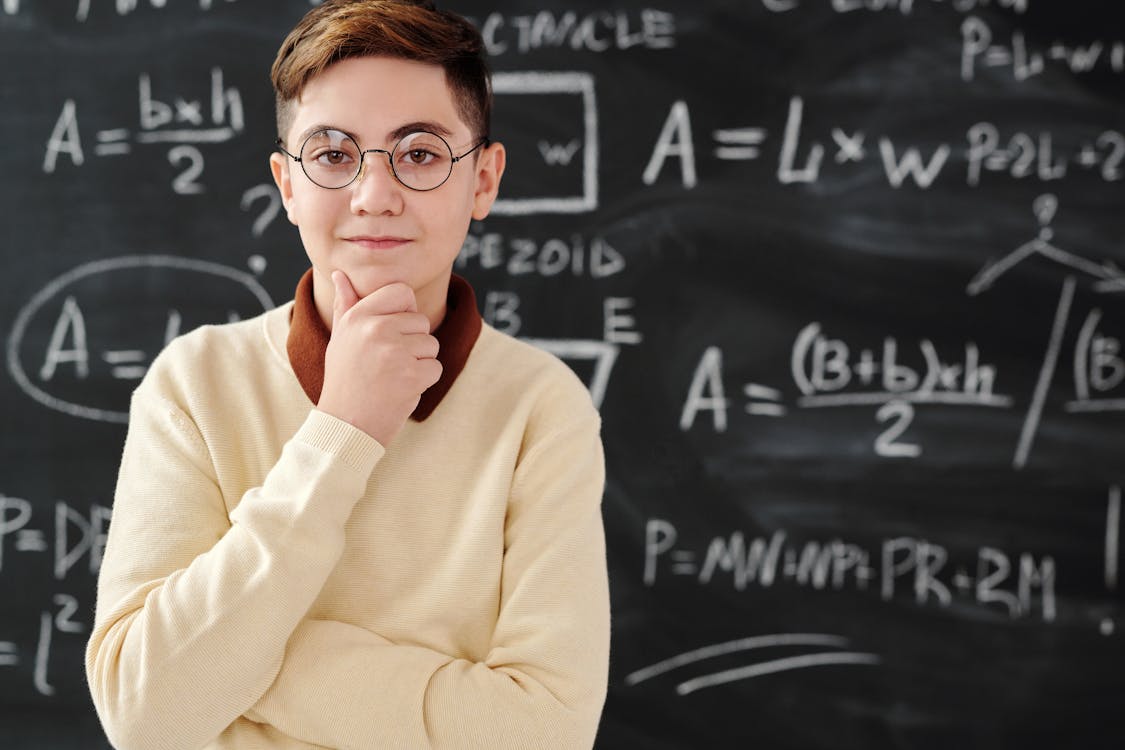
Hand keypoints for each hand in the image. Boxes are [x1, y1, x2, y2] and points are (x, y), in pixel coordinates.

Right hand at [316, 270, 441, 445]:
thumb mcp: (340, 338)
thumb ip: (346, 304)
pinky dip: (424, 381)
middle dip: (412, 343)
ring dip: (419, 363)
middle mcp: (376, 329)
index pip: (402, 292)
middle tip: (387, 364)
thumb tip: (341, 275)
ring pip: (431, 345)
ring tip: (393, 377)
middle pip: (421, 321)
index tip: (391, 333)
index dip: (404, 312)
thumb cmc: (344, 379)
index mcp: (358, 316)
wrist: (345, 424)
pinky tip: (402, 389)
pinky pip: (436, 367)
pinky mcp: (412, 375)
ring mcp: (395, 352)